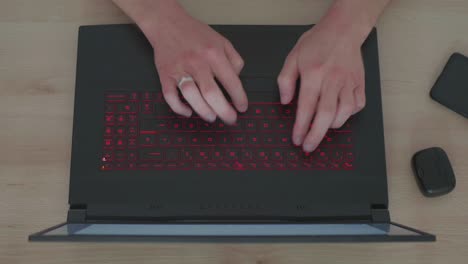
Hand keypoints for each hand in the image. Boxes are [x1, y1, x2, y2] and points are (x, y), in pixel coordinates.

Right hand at [146, 5, 246, 123]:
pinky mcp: (165, 75)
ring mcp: (179, 69)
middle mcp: (197, 62)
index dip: (239, 98)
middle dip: (224, 111)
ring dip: (203, 111)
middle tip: (230, 119)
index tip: (242, 107)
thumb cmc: (195, 34)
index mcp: (214, 54)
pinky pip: (170, 96)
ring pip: (191, 96)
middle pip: (212, 93)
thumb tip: (237, 79)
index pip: (231, 81)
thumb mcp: (222, 41)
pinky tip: (188, 111)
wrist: (167, 23)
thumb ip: (234, 59)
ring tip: (212, 117)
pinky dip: (179, 108)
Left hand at [278, 22, 365, 151]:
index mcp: (314, 73)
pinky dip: (348, 114)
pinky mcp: (360, 82)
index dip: (301, 127)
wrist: (343, 29)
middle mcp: (333, 79)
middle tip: (308, 147)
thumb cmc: (317, 43)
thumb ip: (285, 80)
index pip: (306, 107)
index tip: (297, 139)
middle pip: (326, 114)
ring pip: (344, 112)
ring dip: (332, 125)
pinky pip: (357, 105)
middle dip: (316, 135)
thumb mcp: (293, 57)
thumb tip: (285, 102)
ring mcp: (349, 81)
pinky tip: (338, 114)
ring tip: (322, 128)